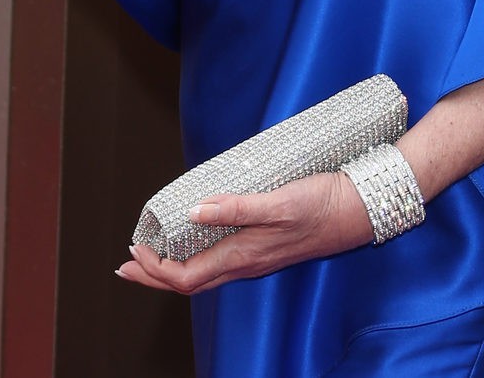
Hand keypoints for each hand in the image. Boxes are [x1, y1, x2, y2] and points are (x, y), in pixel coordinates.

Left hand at [115, 173, 372, 295]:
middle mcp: (247, 263)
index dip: (155, 269)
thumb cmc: (321, 204)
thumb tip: (194, 212)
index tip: (135, 250)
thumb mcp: (277, 202)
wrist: (358, 210)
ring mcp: (257, 258)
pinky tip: (196, 240)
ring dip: (172, 269)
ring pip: (204, 274)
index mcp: (244, 255)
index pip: (185, 277)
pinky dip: (196, 256)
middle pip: (189, 282)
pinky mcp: (266, 247)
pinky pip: (221, 262)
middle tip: (125, 266)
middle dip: (154, 276)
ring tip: (151, 257)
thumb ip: (236, 208)